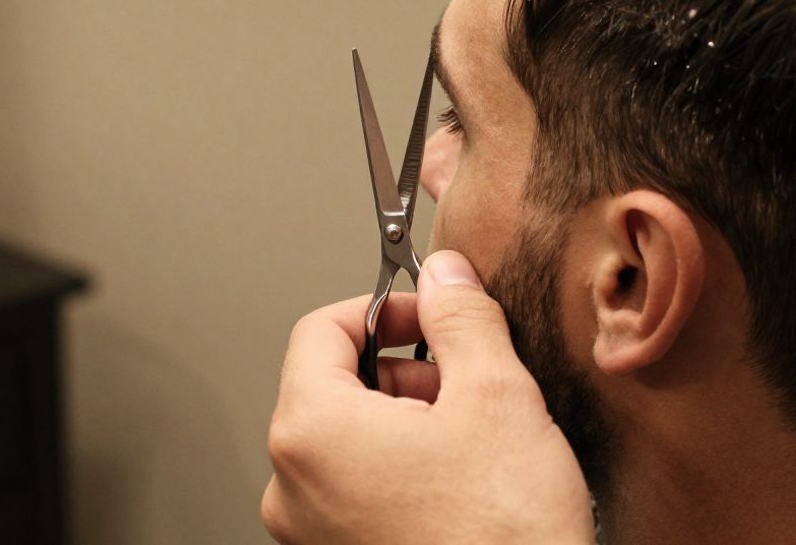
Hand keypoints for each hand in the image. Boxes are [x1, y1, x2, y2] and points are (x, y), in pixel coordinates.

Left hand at [261, 251, 594, 544]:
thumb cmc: (502, 537)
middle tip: (466, 381)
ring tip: (473, 439)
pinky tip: (460, 481)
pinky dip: (403, 467)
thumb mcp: (496, 396)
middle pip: (334, 384)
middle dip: (405, 369)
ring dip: (409, 419)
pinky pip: (358, 488)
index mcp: (311, 432)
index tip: (430, 313)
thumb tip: (447, 276)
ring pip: (350, 439)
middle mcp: (292, 485)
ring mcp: (312, 531)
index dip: (384, 308)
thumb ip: (462, 318)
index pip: (321, 328)